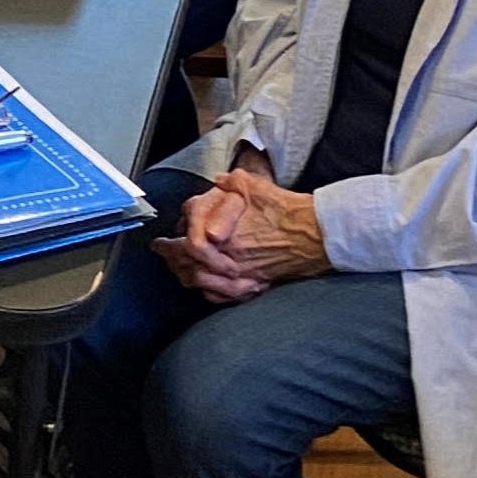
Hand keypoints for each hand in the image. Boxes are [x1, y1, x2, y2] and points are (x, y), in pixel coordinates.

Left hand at [157, 168, 330, 304]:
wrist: (317, 234)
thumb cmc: (288, 211)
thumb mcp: (256, 186)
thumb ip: (231, 182)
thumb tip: (218, 181)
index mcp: (224, 234)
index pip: (185, 243)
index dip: (169, 244)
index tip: (159, 242)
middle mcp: (229, 257)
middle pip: (188, 266)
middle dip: (171, 260)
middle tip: (162, 255)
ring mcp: (241, 274)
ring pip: (201, 283)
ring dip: (185, 275)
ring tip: (176, 269)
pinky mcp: (253, 284)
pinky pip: (221, 296)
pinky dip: (208, 291)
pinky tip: (203, 285)